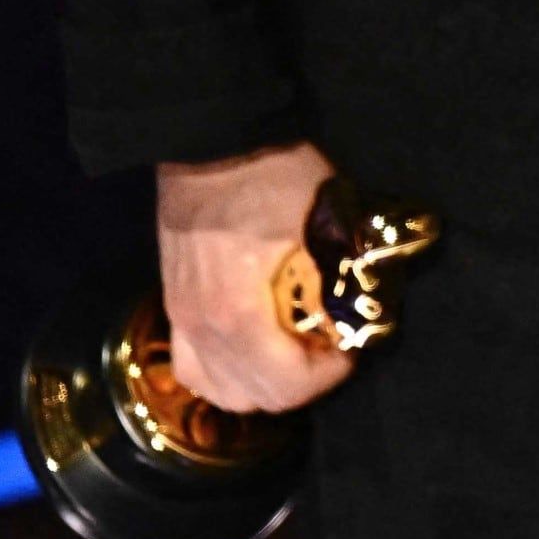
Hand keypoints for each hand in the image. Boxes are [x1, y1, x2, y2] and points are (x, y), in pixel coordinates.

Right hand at [155, 140, 349, 415]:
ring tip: (295, 352)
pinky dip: (225, 372)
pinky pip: (193, 366)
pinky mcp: (172, 305)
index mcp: (238, 314)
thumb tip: (366, 306)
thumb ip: (344, 271)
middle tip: (329, 348)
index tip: (352, 347)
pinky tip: (255, 349)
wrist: (212, 141)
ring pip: (217, 390)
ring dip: (261, 384)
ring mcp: (180, 318)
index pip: (285, 385)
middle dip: (301, 383)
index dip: (329, 375)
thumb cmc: (272, 174)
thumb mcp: (326, 219)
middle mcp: (201, 328)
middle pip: (252, 398)